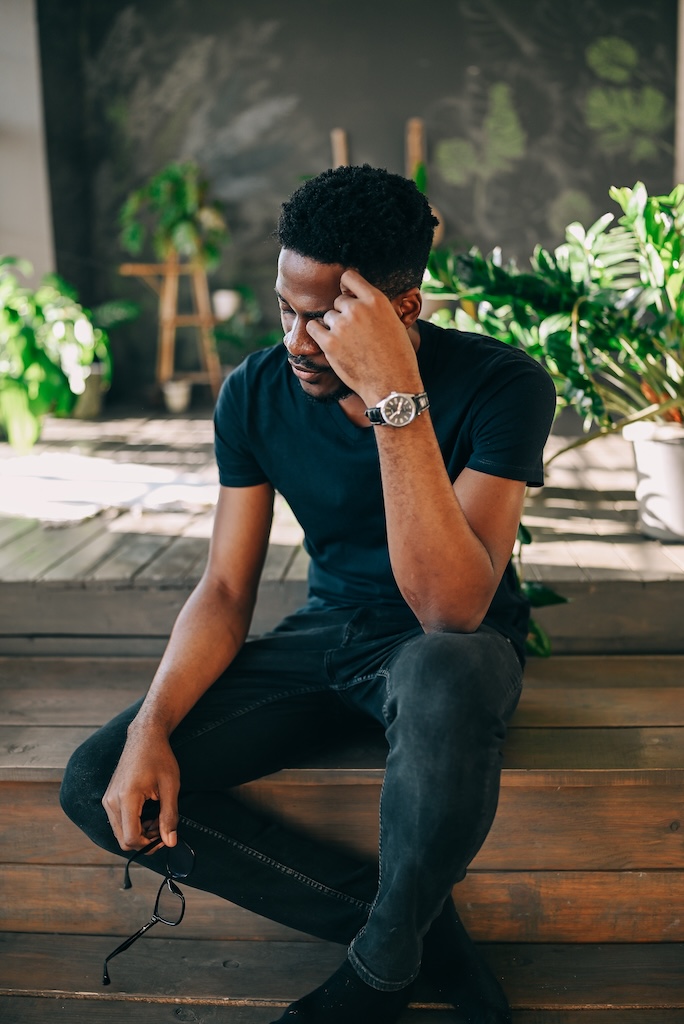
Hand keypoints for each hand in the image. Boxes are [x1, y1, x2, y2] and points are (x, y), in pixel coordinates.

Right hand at [102, 726, 179, 851]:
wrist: (145, 737)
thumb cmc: (159, 758)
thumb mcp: (170, 786)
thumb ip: (169, 816)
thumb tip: (170, 842)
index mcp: (126, 798)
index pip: (131, 838)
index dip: (149, 845)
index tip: (165, 837)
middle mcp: (111, 801)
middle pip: (123, 840)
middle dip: (145, 840)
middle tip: (164, 826)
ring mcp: (107, 800)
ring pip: (120, 833)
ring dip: (140, 833)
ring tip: (158, 818)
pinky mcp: (108, 799)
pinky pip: (118, 823)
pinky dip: (133, 825)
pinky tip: (148, 813)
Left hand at [305, 270, 422, 405]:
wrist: (391, 384)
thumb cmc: (397, 357)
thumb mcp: (394, 323)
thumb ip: (375, 309)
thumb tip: (360, 301)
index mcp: (376, 300)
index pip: (349, 277)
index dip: (346, 287)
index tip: (347, 295)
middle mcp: (357, 308)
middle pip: (338, 301)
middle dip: (344, 314)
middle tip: (355, 333)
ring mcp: (342, 325)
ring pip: (328, 317)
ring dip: (333, 327)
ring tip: (349, 344)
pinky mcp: (329, 343)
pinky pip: (313, 328)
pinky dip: (317, 334)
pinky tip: (327, 342)